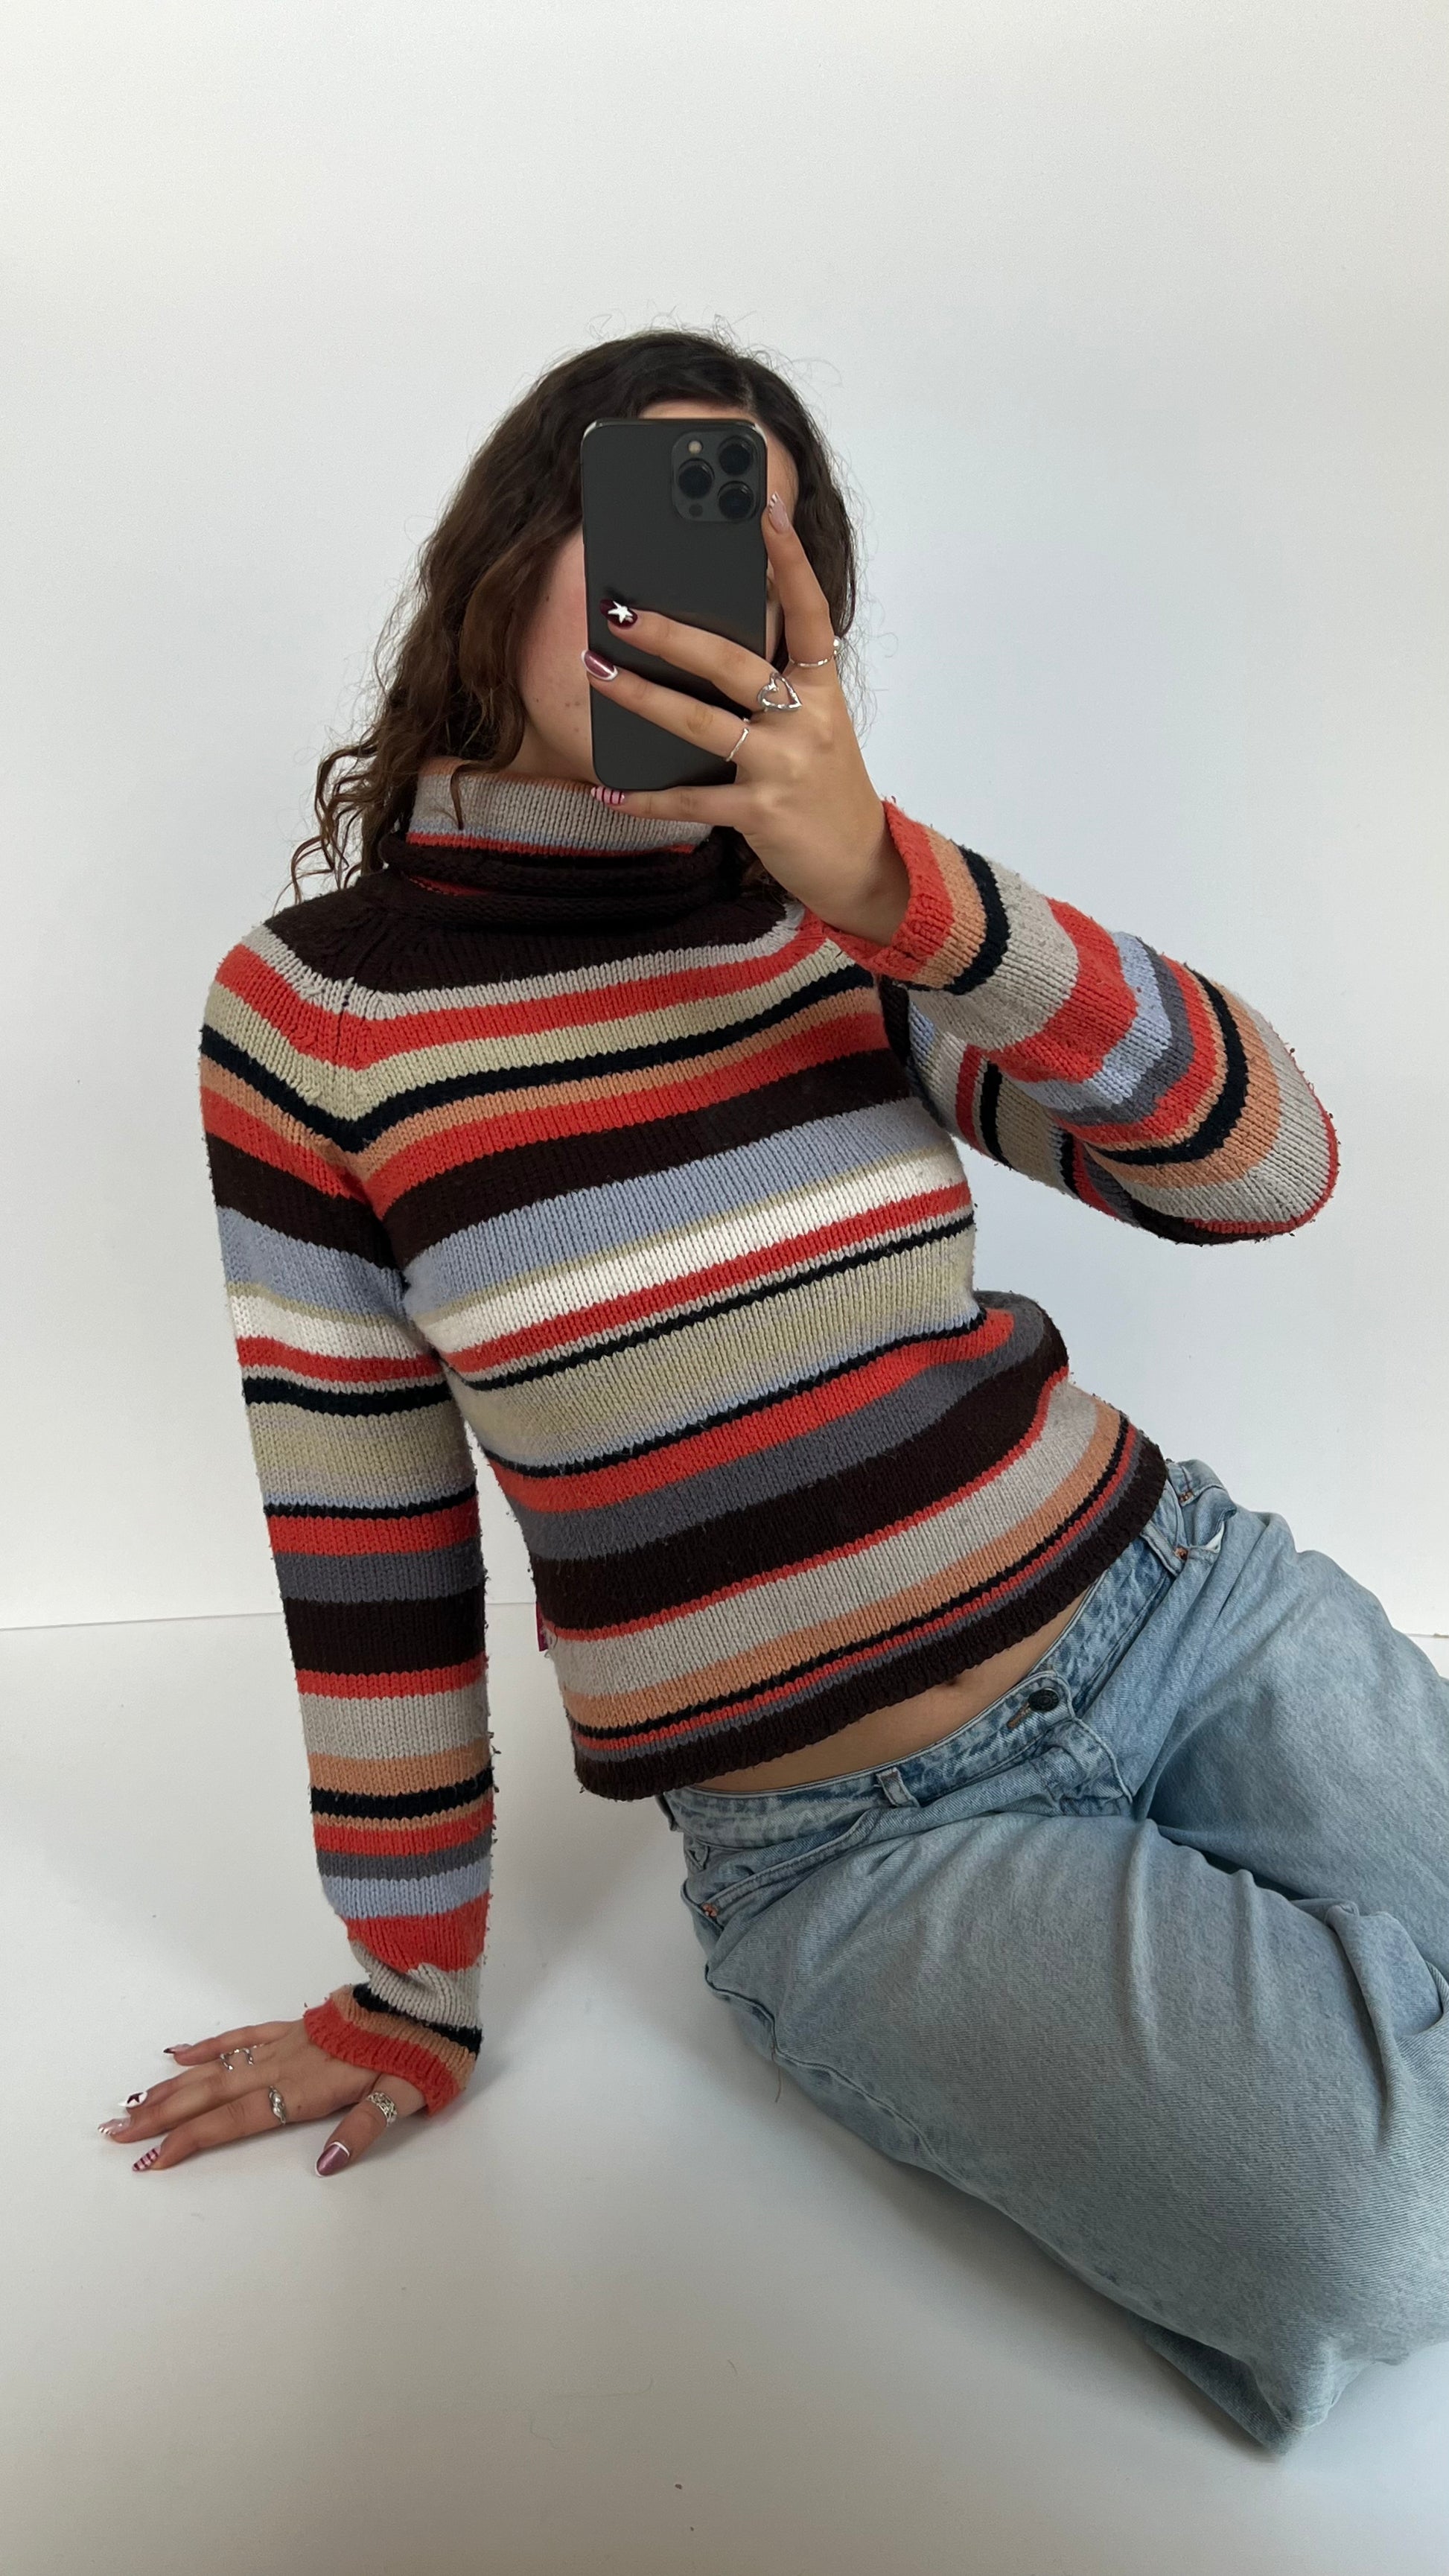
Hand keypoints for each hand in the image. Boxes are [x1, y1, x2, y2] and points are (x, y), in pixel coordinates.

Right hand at [98, 2017, 426, 2176]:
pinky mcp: (296, 2026)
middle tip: (116, 2135)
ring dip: (173, 2087)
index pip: (236, 2120)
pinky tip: (179, 2052)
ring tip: (133, 2104)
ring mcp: (287, 2042)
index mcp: (307, 2088)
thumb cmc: (421, 2053)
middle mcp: (286, 2065)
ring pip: (218, 2067)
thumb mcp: (403, 2097)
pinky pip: (243, 2035)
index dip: (191, 2140)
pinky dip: (209, 2045)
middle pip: (212, 2094)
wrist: (431, 1995)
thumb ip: (363, 2129)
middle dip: (162, 2117)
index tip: (152, 2159)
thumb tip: (326, 2165)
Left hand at [582, 491, 910, 947]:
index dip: (790, 560)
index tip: (765, 508)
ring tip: (596, 669)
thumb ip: (773, 684)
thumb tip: (700, 640)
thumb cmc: (823, 786)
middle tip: (620, 608)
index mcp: (821, 689)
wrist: (859, 863)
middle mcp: (807, 721)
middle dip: (671, 633)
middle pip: (732, 663)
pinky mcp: (761, 814)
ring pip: (701, 723)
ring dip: (641, 696)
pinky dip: (643, 796)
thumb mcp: (812, 725)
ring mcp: (784, 767)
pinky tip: (605, 788)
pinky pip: (690, 798)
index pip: (810, 612)